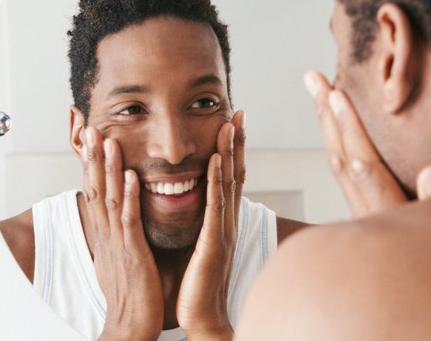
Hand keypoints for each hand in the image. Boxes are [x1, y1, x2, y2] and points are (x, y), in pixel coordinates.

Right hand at [81, 126, 163, 340]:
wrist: (132, 326)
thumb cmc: (132, 293)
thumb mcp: (121, 256)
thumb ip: (120, 233)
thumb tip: (122, 214)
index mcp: (106, 235)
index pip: (94, 192)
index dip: (91, 164)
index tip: (89, 138)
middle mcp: (107, 235)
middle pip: (95, 188)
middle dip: (92, 157)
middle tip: (89, 128)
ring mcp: (119, 242)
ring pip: (110, 198)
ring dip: (108, 168)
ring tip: (107, 140)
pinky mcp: (133, 253)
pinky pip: (130, 220)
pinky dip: (129, 196)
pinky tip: (130, 175)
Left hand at [176, 111, 244, 340]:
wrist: (202, 317)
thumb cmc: (197, 284)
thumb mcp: (199, 244)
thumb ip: (200, 222)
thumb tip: (192, 200)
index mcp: (224, 221)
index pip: (231, 177)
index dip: (234, 149)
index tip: (234, 121)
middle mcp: (228, 221)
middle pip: (236, 173)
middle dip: (238, 142)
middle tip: (238, 111)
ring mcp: (223, 230)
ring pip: (228, 182)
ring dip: (229, 151)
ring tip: (230, 123)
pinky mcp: (213, 242)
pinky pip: (215, 205)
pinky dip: (216, 179)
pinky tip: (215, 159)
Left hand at [303, 70, 430, 217]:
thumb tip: (430, 172)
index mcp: (387, 214)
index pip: (363, 165)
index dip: (350, 130)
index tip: (338, 97)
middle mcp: (368, 213)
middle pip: (342, 159)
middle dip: (327, 116)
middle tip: (313, 79)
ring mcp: (363, 215)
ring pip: (338, 165)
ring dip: (328, 126)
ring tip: (319, 92)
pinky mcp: (366, 216)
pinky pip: (344, 173)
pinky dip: (338, 144)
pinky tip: (334, 126)